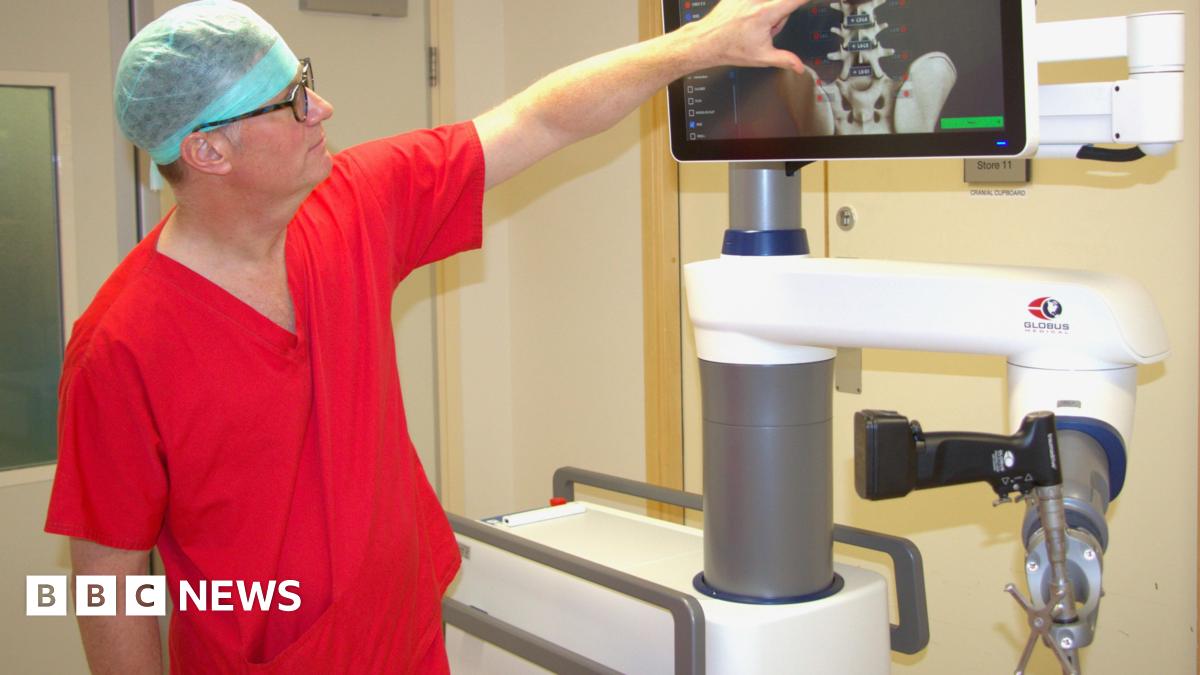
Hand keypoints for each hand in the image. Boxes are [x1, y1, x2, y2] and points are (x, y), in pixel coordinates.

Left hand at [686, 0, 810, 72]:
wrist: (707, 41)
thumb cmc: (730, 48)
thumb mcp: (761, 58)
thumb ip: (785, 60)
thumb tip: (799, 66)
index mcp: (765, 14)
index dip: (803, 0)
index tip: (807, 1)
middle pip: (782, 2)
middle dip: (779, 13)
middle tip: (766, 28)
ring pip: (770, 0)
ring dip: (767, 8)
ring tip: (755, 23)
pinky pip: (758, 0)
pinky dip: (757, 5)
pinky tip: (747, 17)